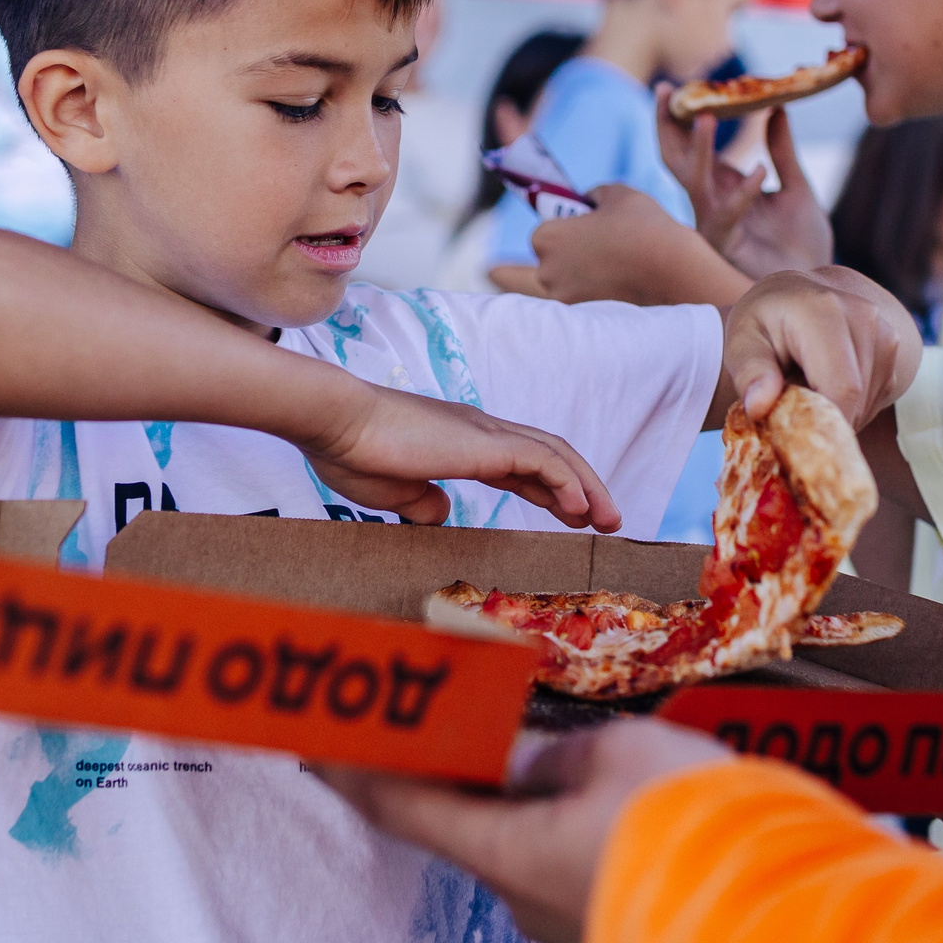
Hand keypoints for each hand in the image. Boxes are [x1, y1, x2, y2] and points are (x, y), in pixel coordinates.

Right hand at [307, 382, 621, 530]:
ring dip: (587, 487)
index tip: (571, 514)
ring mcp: (485, 433)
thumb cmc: (352, 452)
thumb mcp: (395, 489)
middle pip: (549, 456)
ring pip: (555, 455)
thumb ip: (421, 500)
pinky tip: (581, 508)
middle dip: (582, 488)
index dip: (550, 489)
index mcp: (462, 441)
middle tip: (605, 520)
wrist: (335, 422)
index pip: (522, 463)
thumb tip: (441, 514)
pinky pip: (542, 460)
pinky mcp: (484, 443)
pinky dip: (567, 482)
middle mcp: (481, 431)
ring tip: (607, 520)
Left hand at [320, 718, 730, 942]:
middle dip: (443, 772)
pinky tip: (583, 792)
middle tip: (428, 722)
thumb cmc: (688, 831)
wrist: (775, 931)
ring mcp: (566, 920)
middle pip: (462, 823)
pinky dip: (554, 820)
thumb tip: (513, 753)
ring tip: (513, 742)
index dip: (356, 771)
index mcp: (505, 850)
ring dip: (508, 795)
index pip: (404, 807)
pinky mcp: (610, 925)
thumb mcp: (617, 758)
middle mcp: (521, 895)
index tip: (317, 745)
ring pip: (520, 843)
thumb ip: (551, 754)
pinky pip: (564, 862)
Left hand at [531, 185, 749, 306]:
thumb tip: (588, 200)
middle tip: (606, 245)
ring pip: (569, 281)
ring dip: (585, 274)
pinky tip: (623, 282)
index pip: (545, 230)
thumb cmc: (645, 229)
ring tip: (618, 264)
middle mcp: (546, 272)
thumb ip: (595, 194)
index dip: (568, 226)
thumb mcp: (619, 195)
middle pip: (553, 259)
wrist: (675, 273)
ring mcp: (564, 299)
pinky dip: (598, 293)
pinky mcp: (585, 317)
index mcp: (546, 238)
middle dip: (572, 253)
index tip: (589, 227)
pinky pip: (586, 299)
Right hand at [659, 92, 832, 277]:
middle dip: (668, 125)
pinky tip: (761, 171)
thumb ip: (783, 150)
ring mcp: (715, 225)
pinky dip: (742, 193)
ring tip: (707, 116)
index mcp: (723, 185)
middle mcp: (711, 202)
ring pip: (693, 183)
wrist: (815, 282)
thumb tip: (776, 107)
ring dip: (699, 150)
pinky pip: (727, 216)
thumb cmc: (801, 242)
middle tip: (667, 90)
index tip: (674, 85)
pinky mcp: (727, 248)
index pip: (690, 145)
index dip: (680, 117)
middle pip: (676, 159)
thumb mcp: (796, 186)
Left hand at [724, 266, 918, 428]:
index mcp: (823, 311)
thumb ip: (750, 372)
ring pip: (869, 401)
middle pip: (858, 397)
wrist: (796, 293)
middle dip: (827, 420)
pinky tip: (827, 388)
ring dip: (839, 413)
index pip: (842, 386)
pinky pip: (877, 396)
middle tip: (794, 416)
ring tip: (808, 393)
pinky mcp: (893, 347)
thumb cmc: (765, 321)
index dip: (825, 423)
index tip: (798, 438)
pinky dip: (852, 405)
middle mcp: (862, 316)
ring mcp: (883, 330)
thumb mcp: (742, 341)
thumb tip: (759, 407)